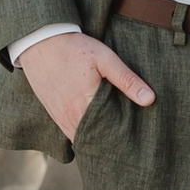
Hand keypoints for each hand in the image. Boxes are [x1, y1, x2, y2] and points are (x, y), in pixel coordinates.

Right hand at [18, 31, 154, 139]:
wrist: (40, 41)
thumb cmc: (74, 48)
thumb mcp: (105, 59)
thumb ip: (127, 79)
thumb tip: (149, 99)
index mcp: (86, 103)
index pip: (109, 132)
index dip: (122, 139)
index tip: (135, 142)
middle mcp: (70, 115)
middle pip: (94, 140)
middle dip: (110, 144)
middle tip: (126, 149)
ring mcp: (59, 116)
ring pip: (80, 139)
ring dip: (95, 141)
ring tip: (113, 143)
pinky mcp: (53, 113)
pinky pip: (69, 132)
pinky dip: (82, 135)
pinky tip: (94, 133)